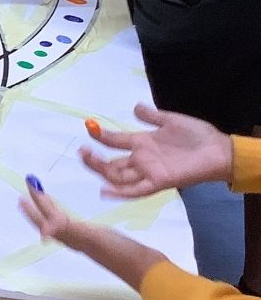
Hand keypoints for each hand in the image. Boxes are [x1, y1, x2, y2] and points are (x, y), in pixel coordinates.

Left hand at [20, 180, 164, 291]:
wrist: (147, 270)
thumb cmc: (121, 253)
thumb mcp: (93, 238)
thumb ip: (69, 230)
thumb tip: (43, 230)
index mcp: (73, 237)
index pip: (49, 218)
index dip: (37, 203)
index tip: (28, 187)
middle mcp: (77, 241)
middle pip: (51, 224)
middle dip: (37, 209)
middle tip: (26, 194)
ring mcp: (89, 243)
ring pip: (62, 226)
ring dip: (51, 213)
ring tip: (45, 203)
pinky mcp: (101, 243)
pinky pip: (77, 227)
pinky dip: (69, 218)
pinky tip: (74, 219)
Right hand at [81, 103, 233, 197]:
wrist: (218, 150)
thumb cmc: (197, 135)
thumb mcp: (171, 120)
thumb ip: (152, 116)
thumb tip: (135, 107)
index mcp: (143, 143)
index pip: (115, 141)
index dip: (101, 136)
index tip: (88, 127)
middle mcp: (142, 159)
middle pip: (112, 163)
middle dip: (95, 159)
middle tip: (81, 152)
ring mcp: (149, 171)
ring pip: (119, 176)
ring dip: (102, 171)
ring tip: (88, 161)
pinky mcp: (159, 181)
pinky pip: (136, 190)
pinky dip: (120, 192)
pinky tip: (105, 191)